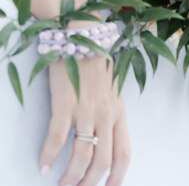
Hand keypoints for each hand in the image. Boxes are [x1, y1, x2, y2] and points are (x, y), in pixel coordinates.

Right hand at [39, 55, 130, 185]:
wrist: (81, 37)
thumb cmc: (95, 63)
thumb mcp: (112, 90)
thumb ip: (110, 113)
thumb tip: (105, 139)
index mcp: (119, 112)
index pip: (124, 153)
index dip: (118, 177)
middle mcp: (105, 114)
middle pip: (102, 161)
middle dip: (90, 183)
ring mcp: (86, 109)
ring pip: (81, 155)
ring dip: (70, 176)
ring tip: (61, 184)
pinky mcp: (65, 103)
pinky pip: (57, 137)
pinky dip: (49, 154)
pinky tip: (43, 163)